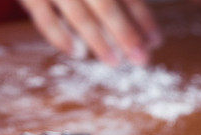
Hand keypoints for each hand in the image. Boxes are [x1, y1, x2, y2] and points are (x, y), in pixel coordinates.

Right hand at [20, 0, 162, 65]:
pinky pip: (45, 20)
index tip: (155, 40)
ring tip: (115, 62)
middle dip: (126, 35)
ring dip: (99, 42)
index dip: (142, 17)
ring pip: (79, 16)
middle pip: (106, 5)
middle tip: (141, 59)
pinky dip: (61, 39)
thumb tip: (137, 14)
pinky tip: (77, 52)